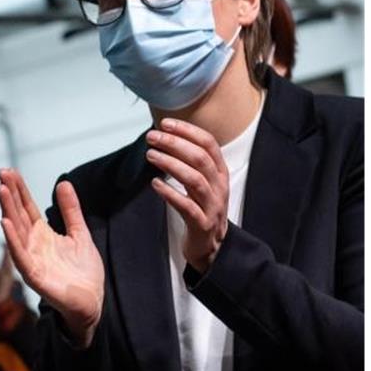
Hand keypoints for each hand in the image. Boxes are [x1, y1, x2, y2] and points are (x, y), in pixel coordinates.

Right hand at [0, 169, 103, 347]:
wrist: (91, 302)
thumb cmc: (83, 272)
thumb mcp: (80, 234)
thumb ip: (71, 210)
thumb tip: (63, 182)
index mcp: (43, 234)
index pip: (27, 206)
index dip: (19, 189)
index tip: (9, 170)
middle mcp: (33, 244)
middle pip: (18, 214)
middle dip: (10, 194)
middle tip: (2, 172)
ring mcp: (31, 259)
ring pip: (16, 231)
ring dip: (7, 210)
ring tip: (2, 190)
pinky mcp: (34, 275)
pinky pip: (20, 255)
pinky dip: (12, 238)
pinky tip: (5, 222)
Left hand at [145, 118, 228, 272]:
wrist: (212, 246)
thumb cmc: (202, 209)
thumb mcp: (201, 183)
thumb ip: (190, 163)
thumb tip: (165, 138)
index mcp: (220, 173)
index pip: (208, 144)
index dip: (188, 131)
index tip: (166, 123)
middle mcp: (219, 186)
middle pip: (200, 158)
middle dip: (175, 144)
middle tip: (152, 137)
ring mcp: (212, 206)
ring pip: (195, 180)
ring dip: (171, 164)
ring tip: (151, 155)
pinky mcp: (202, 224)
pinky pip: (187, 206)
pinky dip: (170, 193)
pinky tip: (155, 184)